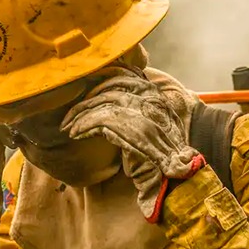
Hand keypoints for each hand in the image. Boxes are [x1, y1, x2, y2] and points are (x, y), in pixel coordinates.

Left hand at [61, 67, 204, 222]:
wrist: (179, 174)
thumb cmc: (166, 156)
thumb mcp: (156, 126)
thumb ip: (141, 110)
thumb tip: (118, 102)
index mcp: (156, 95)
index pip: (127, 74)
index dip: (105, 77)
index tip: (89, 87)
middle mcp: (149, 98)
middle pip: (109, 87)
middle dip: (86, 99)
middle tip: (71, 113)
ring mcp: (140, 111)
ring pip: (100, 103)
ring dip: (80, 115)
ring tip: (68, 127)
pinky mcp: (130, 127)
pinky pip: (99, 120)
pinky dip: (83, 126)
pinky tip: (75, 134)